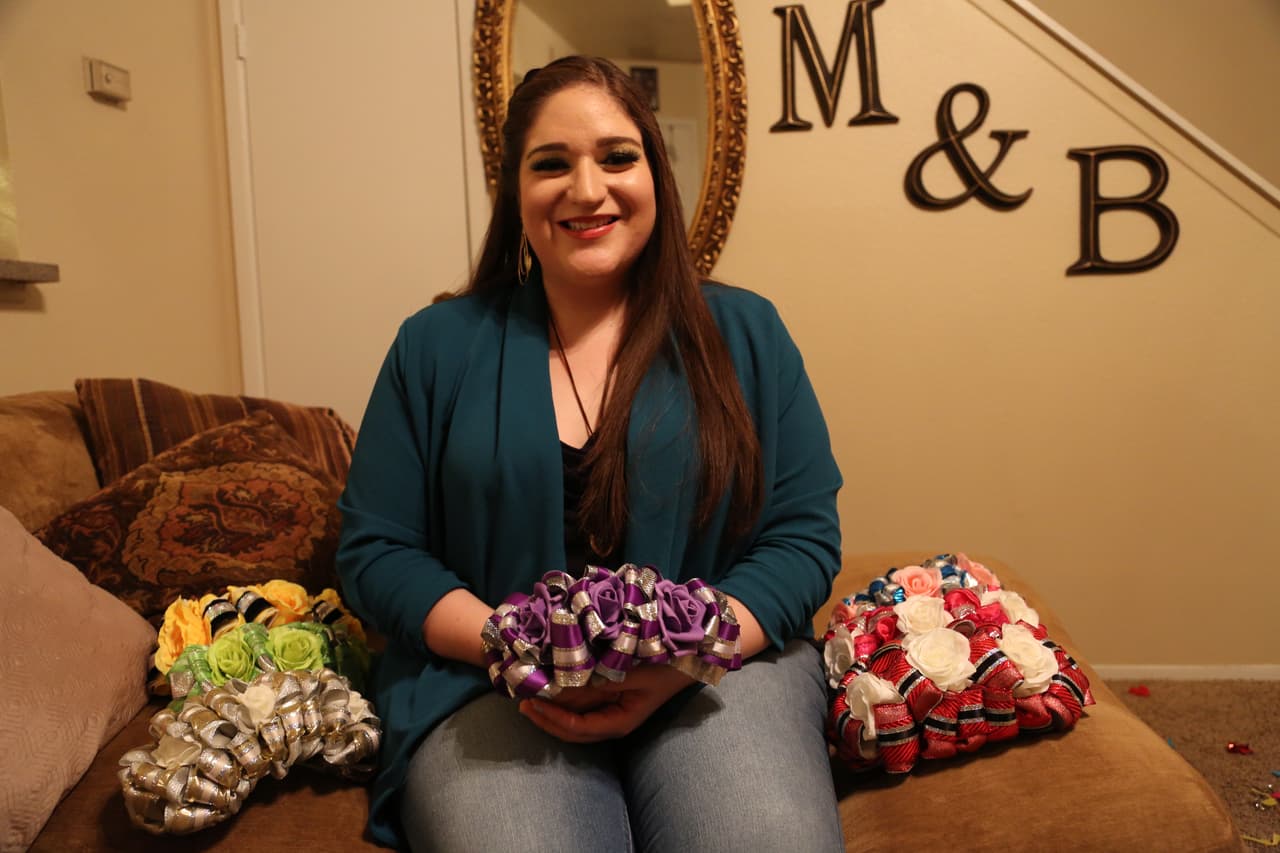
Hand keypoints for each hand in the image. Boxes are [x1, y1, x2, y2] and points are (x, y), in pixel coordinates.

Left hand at [519, 665, 695, 742]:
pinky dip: (565, 695)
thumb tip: (558, 691)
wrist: (693, 654)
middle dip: (545, 716)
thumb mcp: (630, 673)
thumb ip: (594, 684)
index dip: (551, 718)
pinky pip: (583, 701)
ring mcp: (614, 709)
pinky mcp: (613, 695)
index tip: (530, 703)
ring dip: (552, 706)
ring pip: (575, 715)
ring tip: (529, 690)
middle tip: (520, 698)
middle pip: (571, 727)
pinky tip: (553, 682)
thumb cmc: (665, 663)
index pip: (576, 728)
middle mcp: (614, 720)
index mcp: (620, 722)